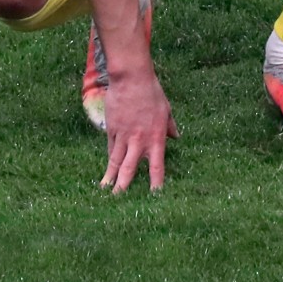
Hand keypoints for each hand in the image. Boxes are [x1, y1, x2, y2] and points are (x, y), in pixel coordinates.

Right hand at [99, 68, 179, 192]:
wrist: (131, 79)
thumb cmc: (152, 92)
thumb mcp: (166, 110)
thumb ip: (170, 126)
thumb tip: (177, 137)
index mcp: (156, 137)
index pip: (157, 166)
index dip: (156, 183)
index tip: (155, 197)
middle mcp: (139, 141)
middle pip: (130, 168)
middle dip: (124, 187)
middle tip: (119, 203)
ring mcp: (123, 136)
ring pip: (115, 161)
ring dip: (111, 177)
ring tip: (105, 192)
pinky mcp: (112, 129)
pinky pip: (110, 148)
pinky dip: (108, 159)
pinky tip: (106, 170)